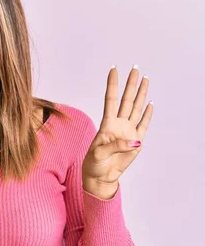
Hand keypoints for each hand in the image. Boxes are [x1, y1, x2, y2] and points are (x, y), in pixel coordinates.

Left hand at [82, 66, 152, 199]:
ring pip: (136, 108)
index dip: (112, 84)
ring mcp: (128, 131)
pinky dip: (148, 114)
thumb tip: (135, 141)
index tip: (113, 69)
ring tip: (145, 79)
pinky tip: (150, 103)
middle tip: (136, 68)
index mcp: (107, 124)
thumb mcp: (99, 154)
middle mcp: (118, 124)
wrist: (100, 176)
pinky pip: (144, 124)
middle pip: (127, 100)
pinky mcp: (136, 141)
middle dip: (131, 84)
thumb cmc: (94, 164)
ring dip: (141, 94)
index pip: (111, 99)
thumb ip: (115, 146)